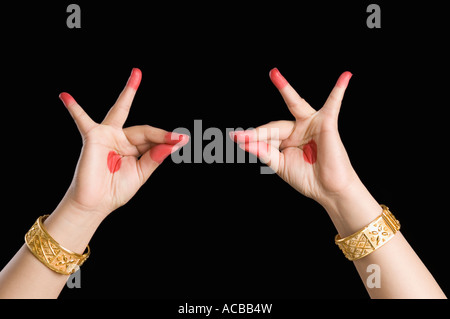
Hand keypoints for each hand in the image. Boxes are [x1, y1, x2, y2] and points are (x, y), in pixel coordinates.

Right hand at [57, 68, 187, 221]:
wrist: (95, 204)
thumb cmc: (116, 190)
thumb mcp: (140, 174)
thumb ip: (154, 158)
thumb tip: (172, 144)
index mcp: (134, 149)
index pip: (153, 140)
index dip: (166, 141)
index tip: (183, 140)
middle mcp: (121, 139)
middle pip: (144, 129)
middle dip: (160, 131)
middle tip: (178, 129)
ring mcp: (107, 136)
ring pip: (122, 113)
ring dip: (128, 92)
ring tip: (137, 74)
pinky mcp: (93, 137)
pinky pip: (82, 120)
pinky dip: (74, 108)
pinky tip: (65, 96)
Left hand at [230, 68, 359, 206]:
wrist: (329, 190)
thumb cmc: (307, 179)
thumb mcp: (280, 165)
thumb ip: (265, 152)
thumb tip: (244, 140)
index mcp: (287, 139)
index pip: (267, 135)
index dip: (252, 139)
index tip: (235, 140)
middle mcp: (298, 129)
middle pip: (275, 125)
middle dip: (259, 133)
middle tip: (239, 136)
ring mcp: (312, 124)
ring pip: (295, 105)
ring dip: (285, 89)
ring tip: (274, 75)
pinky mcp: (327, 123)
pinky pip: (333, 104)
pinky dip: (339, 89)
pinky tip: (345, 76)